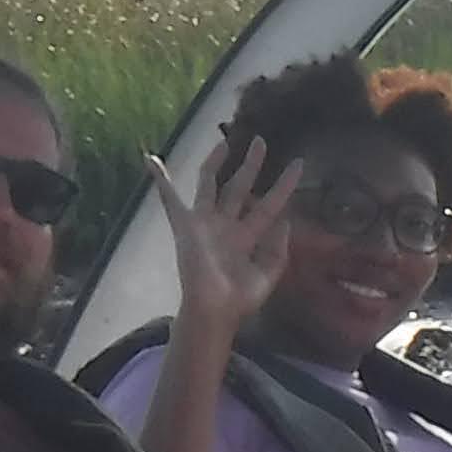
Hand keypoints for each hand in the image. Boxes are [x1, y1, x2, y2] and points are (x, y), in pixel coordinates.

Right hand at [151, 134, 300, 339]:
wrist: (214, 310)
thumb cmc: (239, 299)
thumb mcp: (268, 274)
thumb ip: (278, 248)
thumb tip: (285, 219)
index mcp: (247, 236)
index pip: (270, 205)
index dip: (284, 185)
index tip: (299, 163)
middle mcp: (226, 225)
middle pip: (239, 187)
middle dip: (250, 164)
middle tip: (261, 142)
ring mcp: (204, 223)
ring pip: (210, 184)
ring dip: (216, 162)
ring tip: (225, 141)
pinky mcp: (186, 225)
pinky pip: (171, 199)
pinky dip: (161, 181)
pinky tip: (152, 159)